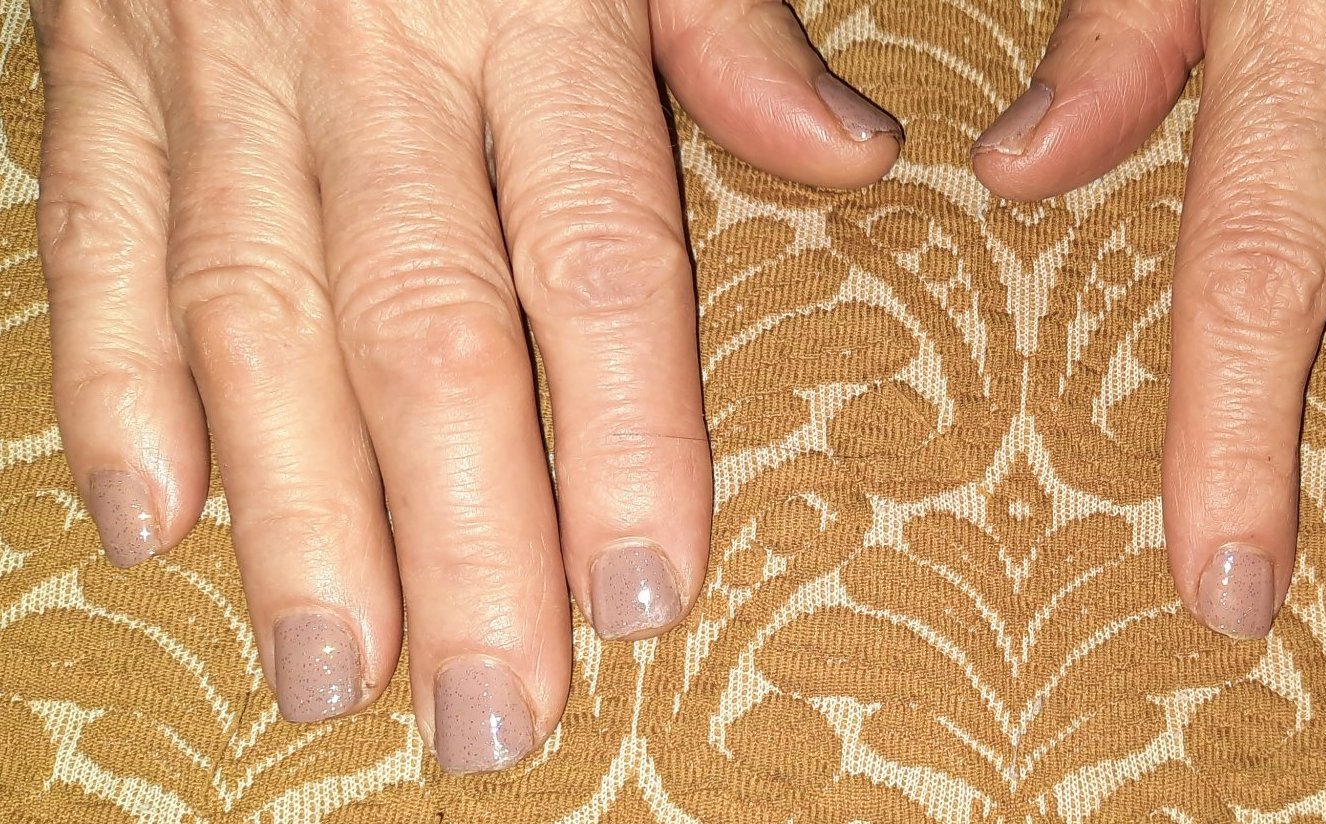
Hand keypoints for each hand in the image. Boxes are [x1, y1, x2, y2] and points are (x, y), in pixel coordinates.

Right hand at [36, 0, 899, 771]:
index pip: (595, 260)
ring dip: (294, 514)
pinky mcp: (97, 67)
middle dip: (459, 540)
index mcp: (526, 15)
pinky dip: (116, 387)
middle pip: (422, 331)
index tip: (649, 593)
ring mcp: (214, 67)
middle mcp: (367, 60)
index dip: (626, 438)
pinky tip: (154, 523)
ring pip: (252, 320)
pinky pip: (96, 241)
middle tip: (491, 712)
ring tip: (336, 671)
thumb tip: (847, 156)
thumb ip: (721, 29)